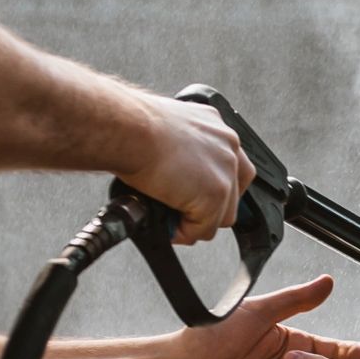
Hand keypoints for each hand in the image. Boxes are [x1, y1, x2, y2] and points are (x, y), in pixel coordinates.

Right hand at [122, 94, 255, 244]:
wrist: (127, 128)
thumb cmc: (130, 125)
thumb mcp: (164, 131)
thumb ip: (179, 151)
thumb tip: (171, 173)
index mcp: (214, 127)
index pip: (232, 165)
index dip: (215, 185)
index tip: (198, 195)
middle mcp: (227, 146)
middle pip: (233, 191)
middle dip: (209, 207)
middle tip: (182, 211)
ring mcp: (225, 172)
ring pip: (222, 214)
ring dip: (197, 222)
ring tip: (171, 220)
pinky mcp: (216, 194)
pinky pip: (204, 228)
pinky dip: (184, 233)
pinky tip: (167, 227)